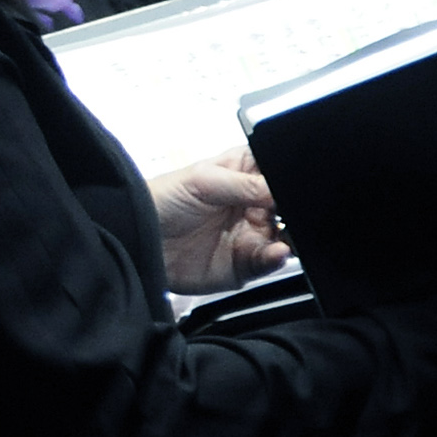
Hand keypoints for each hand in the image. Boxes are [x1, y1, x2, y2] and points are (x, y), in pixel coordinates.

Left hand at [149, 147, 291, 294]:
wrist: (137, 239)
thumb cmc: (161, 199)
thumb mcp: (202, 181)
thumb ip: (245, 184)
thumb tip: (282, 188)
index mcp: (245, 175)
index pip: (282, 173)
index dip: (293, 179)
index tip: (299, 185)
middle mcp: (254, 205)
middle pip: (292, 208)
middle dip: (299, 211)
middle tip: (295, 214)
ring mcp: (251, 235)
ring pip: (288, 237)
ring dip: (294, 237)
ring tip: (289, 236)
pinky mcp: (246, 264)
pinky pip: (270, 263)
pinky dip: (277, 259)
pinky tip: (276, 252)